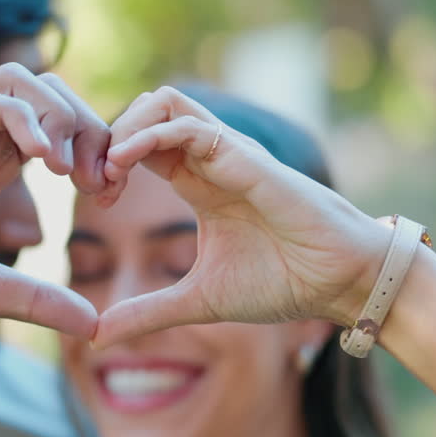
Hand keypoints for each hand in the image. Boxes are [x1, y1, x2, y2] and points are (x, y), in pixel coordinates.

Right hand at [0, 64, 112, 337]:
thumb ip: (32, 300)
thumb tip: (93, 327)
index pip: (57, 133)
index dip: (93, 154)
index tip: (109, 196)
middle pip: (51, 96)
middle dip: (90, 131)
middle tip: (103, 181)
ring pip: (21, 82)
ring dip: (60, 116)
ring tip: (70, 169)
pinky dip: (22, 119)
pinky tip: (41, 159)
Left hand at [94, 86, 390, 345]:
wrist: (341, 282)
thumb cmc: (282, 283)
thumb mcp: (196, 302)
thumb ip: (146, 313)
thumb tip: (95, 336)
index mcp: (197, 182)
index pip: (139, 144)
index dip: (108, 162)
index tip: (95, 199)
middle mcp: (209, 159)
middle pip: (145, 108)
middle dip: (108, 135)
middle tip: (94, 181)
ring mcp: (227, 153)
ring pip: (164, 100)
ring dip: (125, 128)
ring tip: (109, 171)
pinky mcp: (245, 159)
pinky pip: (188, 126)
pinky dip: (148, 137)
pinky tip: (124, 168)